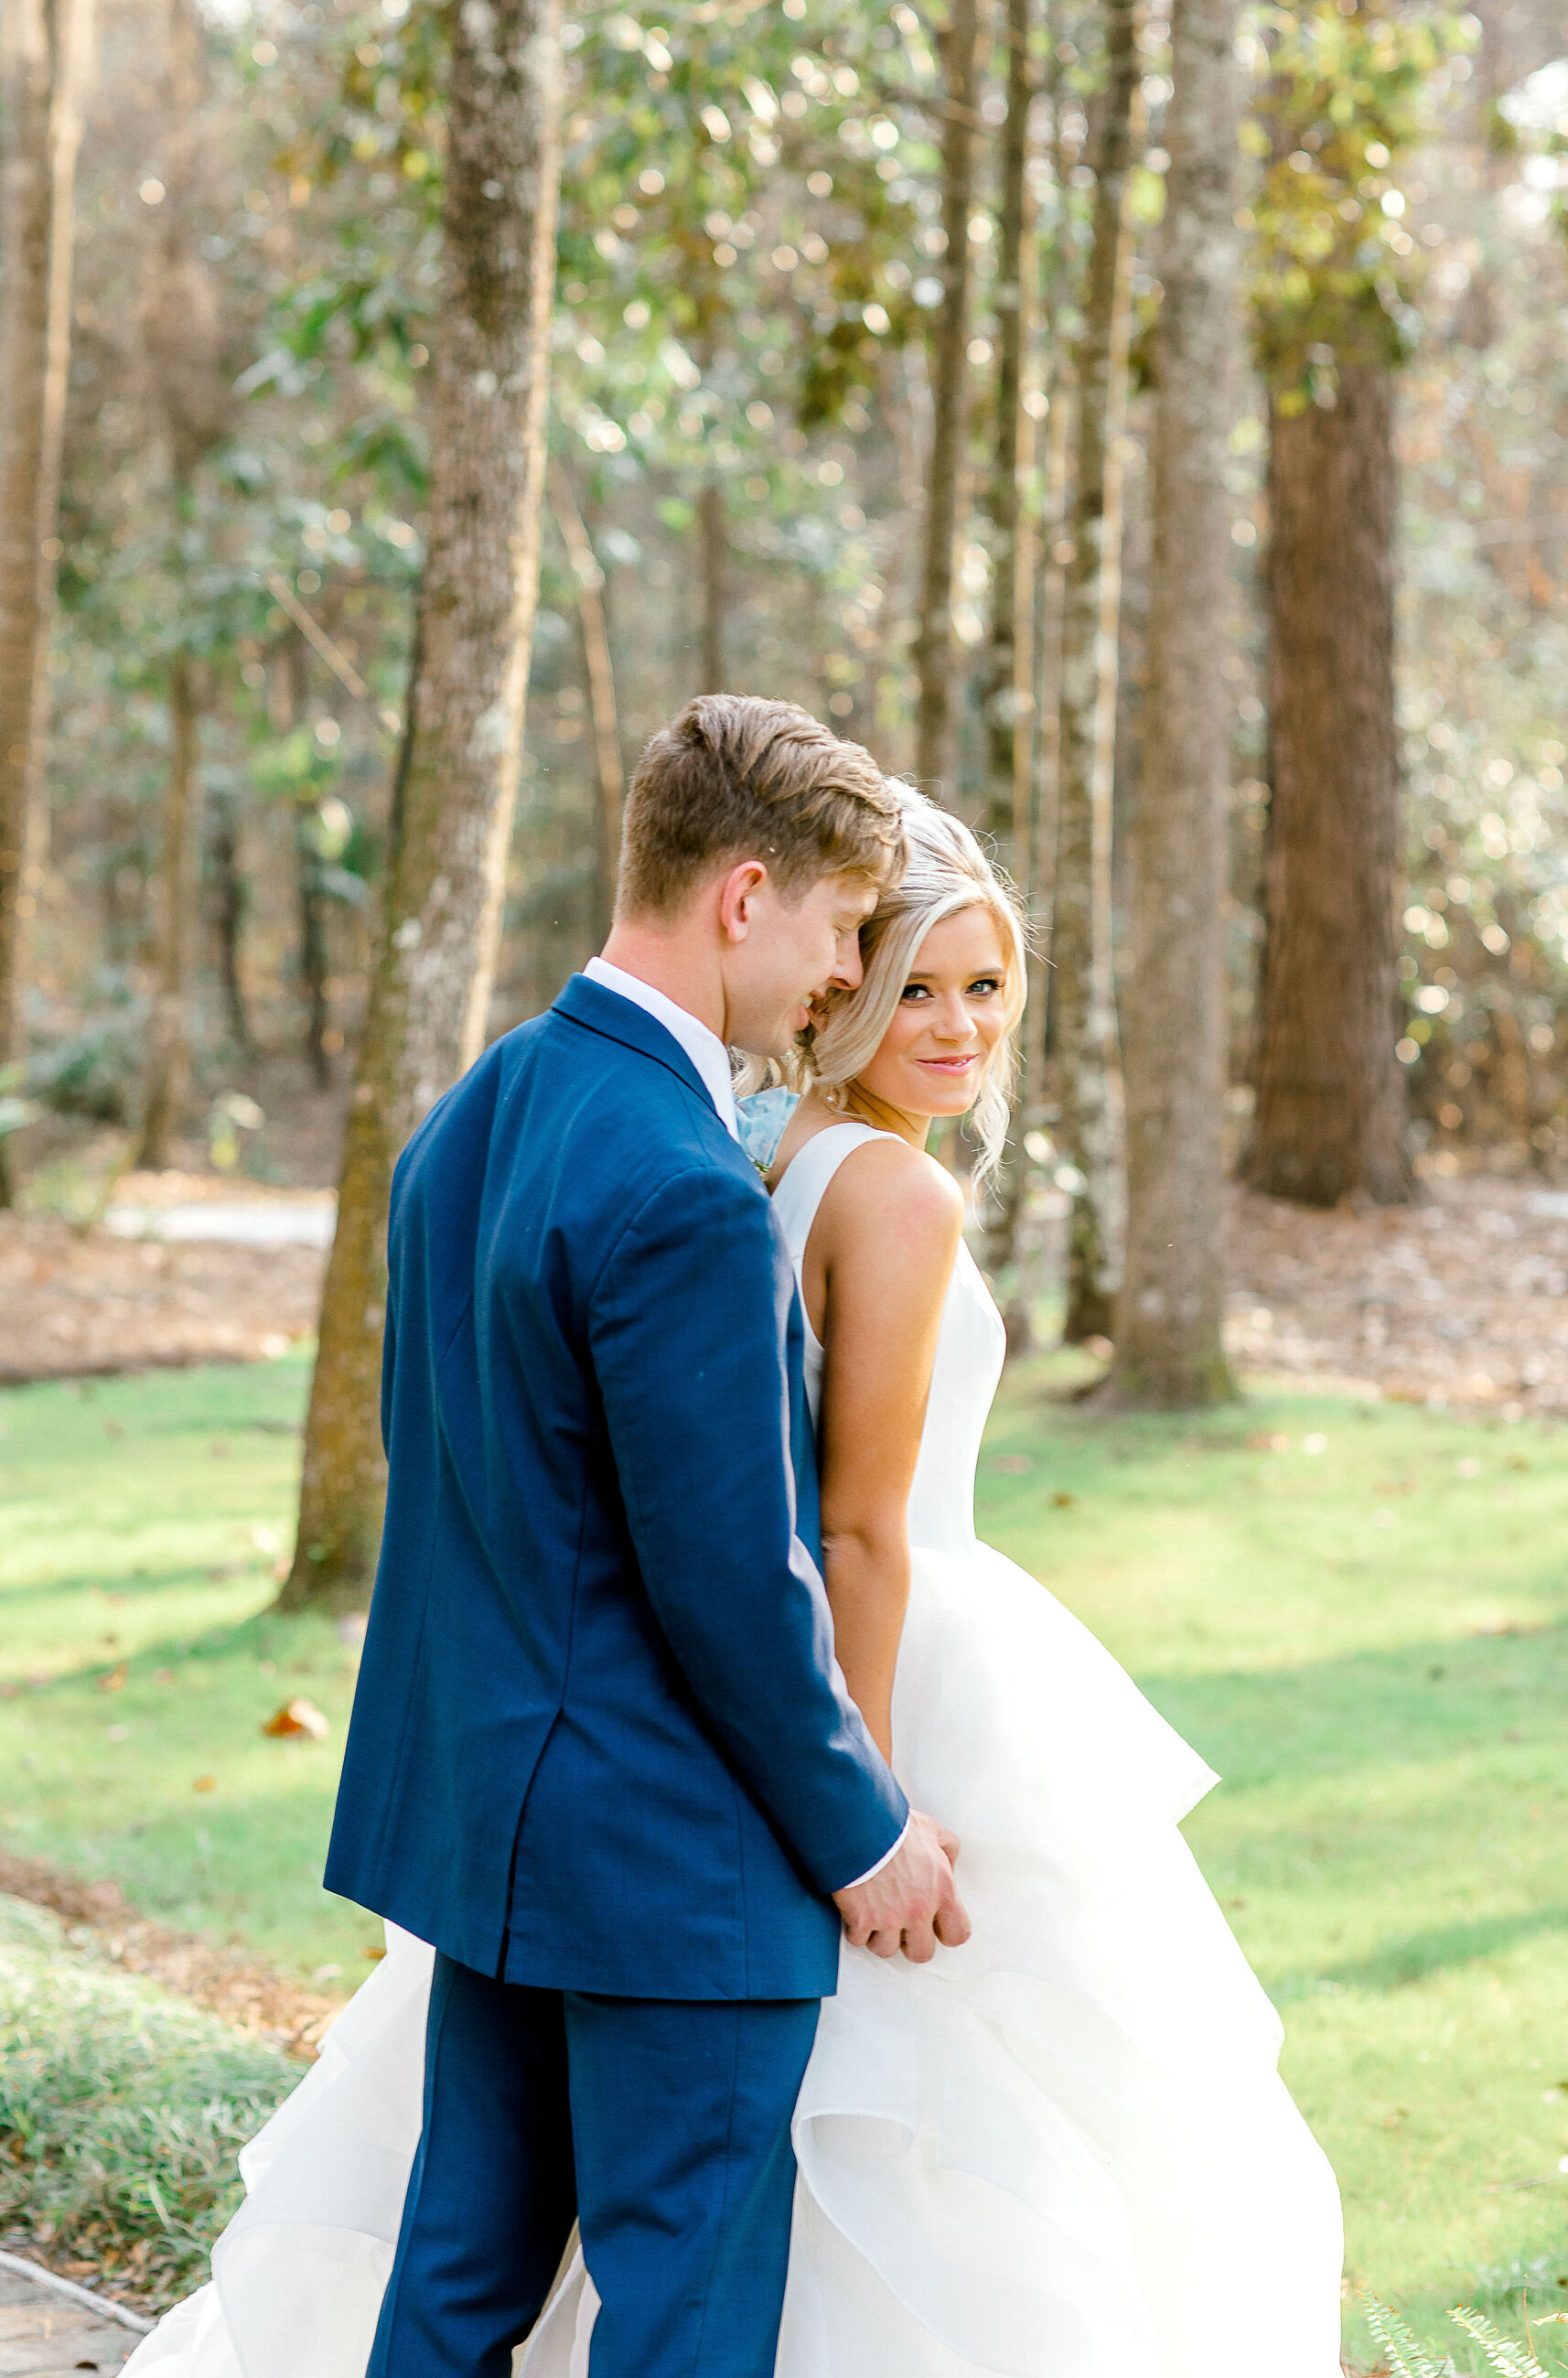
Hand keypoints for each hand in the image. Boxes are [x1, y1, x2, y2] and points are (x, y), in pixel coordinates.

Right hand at [832, 1810, 970, 1964]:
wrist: (857, 1823)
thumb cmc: (893, 1825)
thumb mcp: (932, 1830)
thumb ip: (948, 1849)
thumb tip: (950, 1865)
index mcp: (942, 1891)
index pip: (957, 1934)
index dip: (945, 1932)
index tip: (933, 1925)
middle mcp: (918, 1910)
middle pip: (922, 1953)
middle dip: (911, 1942)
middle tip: (901, 1924)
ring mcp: (889, 1918)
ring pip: (886, 1950)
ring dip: (879, 1936)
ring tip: (874, 1916)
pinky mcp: (861, 1919)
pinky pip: (858, 1940)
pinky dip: (855, 1929)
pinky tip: (855, 1910)